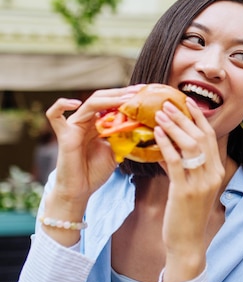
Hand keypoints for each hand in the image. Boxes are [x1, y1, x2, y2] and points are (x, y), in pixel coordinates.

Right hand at [43, 85, 144, 243]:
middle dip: (121, 93)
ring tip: (125, 98)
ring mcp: (74, 126)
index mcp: (98, 123)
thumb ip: (126, 137)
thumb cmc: (96, 171)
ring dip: (109, 99)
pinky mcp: (64, 135)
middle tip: (139, 91)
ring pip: (89, 104)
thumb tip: (149, 128)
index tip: (144, 91)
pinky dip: (61, 105)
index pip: (112, 102)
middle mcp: (86, 121)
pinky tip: (75, 103)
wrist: (81, 190)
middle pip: (102, 98)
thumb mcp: (118, 151)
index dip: (127, 96)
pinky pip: (55, 116)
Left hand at [154, 98, 225, 281]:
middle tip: (168, 102)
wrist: (187, 243)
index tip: (186, 102)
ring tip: (160, 114)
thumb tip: (167, 145)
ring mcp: (201, 183)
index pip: (210, 137)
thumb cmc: (185, 215)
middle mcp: (213, 174)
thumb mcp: (189, 187)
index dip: (199, 117)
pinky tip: (156, 134)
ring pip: (191, 146)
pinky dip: (166, 145)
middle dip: (185, 117)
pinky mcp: (185, 191)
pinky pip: (176, 162)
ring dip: (175, 127)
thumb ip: (182, 166)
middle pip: (202, 137)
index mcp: (217, 171)